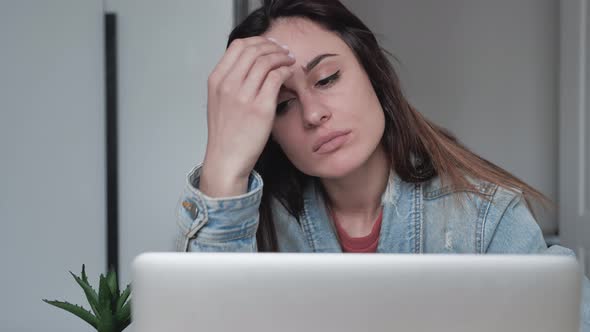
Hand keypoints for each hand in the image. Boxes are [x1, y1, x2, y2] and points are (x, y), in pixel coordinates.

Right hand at [200, 36, 294, 196]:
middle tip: (285, 52)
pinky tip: (290, 75)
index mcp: (216, 80)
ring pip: (267, 61)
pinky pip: (277, 78)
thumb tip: (253, 65)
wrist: (226, 159)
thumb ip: (231, 81)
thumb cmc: (226, 134)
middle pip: (254, 50)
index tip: (269, 45)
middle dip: (273, 47)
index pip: (238, 46)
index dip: (257, 41)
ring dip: (282, 57)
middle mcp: (228, 84)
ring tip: (290, 61)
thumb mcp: (220, 101)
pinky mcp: (260, 108)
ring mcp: (243, 96)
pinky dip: (286, 71)